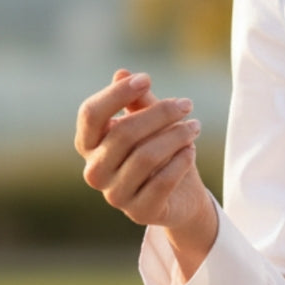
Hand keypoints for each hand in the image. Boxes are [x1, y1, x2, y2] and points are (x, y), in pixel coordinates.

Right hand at [75, 69, 217, 277]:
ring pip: (145, 157)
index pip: (91, 114)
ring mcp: (114, 195)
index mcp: (90, 145)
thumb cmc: (161, 152)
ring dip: (175, 137)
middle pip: (123, 133)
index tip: (147, 78)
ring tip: (195, 127)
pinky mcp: (139, 212)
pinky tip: (191, 150)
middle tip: (187, 104)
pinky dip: (180, 162)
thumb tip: (123, 73)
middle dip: (159, 114)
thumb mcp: (152, 124)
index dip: (117, 93)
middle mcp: (94, 171)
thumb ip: (138, 103)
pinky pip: (162, 182)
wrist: (181, 197)